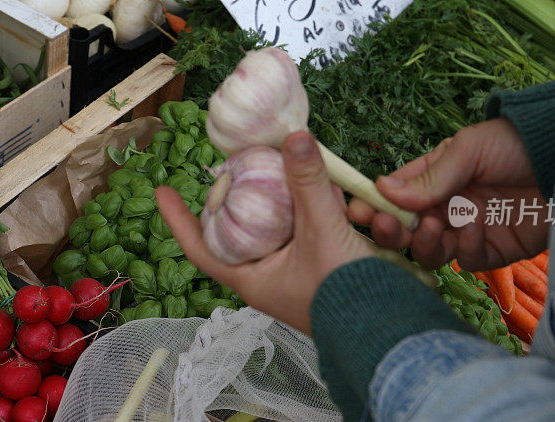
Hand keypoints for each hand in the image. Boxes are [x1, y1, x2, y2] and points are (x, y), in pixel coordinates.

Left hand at [156, 131, 373, 333]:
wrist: (392, 329)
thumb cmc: (344, 294)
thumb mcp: (322, 231)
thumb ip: (308, 183)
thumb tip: (293, 136)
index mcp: (252, 277)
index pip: (201, 247)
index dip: (179, 219)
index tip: (162, 190)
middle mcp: (270, 273)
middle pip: (249, 225)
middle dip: (261, 195)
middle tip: (258, 165)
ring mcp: (299, 269)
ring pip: (294, 222)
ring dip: (318, 202)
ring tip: (341, 197)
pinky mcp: (327, 264)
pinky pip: (323, 228)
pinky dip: (338, 214)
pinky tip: (362, 210)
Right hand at [349, 118, 548, 270]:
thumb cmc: (518, 143)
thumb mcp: (468, 149)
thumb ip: (429, 176)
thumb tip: (382, 190)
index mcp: (434, 178)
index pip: (394, 196)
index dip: (374, 205)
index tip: (357, 211)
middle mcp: (447, 207)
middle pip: (407, 230)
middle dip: (393, 231)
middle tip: (386, 227)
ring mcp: (469, 231)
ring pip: (432, 252)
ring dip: (427, 242)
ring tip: (437, 226)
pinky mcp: (494, 252)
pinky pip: (468, 259)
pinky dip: (467, 245)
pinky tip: (476, 225)